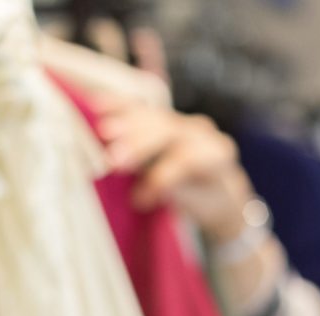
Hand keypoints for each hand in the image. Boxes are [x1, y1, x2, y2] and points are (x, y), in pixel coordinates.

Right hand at [94, 97, 257, 242]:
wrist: (220, 188)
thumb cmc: (208, 201)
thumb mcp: (199, 205)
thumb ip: (175, 193)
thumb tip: (139, 191)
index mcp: (217, 153)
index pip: (188, 158)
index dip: (162, 176)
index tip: (139, 199)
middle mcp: (202, 132)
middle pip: (168, 132)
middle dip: (139, 144)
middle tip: (113, 160)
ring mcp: (183, 121)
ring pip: (153, 118)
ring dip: (125, 125)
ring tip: (102, 133)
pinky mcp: (165, 118)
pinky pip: (141, 110)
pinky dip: (120, 108)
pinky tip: (98, 105)